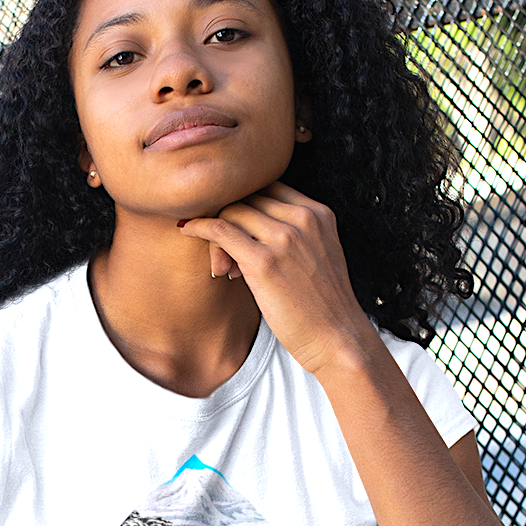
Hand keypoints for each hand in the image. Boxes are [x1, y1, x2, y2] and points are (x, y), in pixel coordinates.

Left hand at [178, 181, 370, 376]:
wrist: (337, 339)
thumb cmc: (323, 305)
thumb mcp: (319, 254)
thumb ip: (294, 233)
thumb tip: (249, 224)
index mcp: (318, 212)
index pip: (268, 186)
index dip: (246, 202)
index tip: (236, 225)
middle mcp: (303, 218)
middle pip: (248, 196)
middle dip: (230, 217)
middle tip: (225, 251)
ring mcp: (284, 238)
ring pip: (232, 210)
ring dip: (216, 230)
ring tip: (223, 265)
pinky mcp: (264, 262)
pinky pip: (220, 229)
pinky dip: (199, 226)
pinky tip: (187, 230)